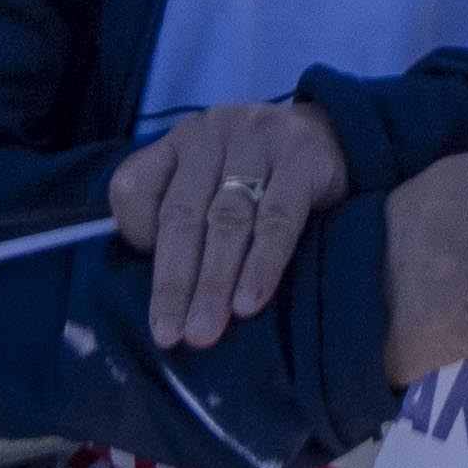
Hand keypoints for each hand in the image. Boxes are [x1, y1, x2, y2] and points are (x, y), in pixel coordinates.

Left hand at [104, 96, 353, 348]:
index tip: (146, 277)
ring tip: (204, 331)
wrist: (334, 135)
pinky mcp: (303, 157)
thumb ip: (177, 220)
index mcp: (180, 141)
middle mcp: (212, 133)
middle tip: (169, 335)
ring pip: (228, 220)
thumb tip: (164, 290)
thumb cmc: (257, 176)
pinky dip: (261, 264)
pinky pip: (279, 219)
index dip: (133, 233)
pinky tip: (248, 303)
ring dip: (213, 282)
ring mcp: (260, 139)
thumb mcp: (208, 181)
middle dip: (173, 282)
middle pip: (182, 215)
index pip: (135, 186)